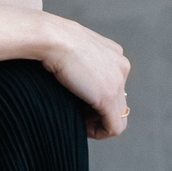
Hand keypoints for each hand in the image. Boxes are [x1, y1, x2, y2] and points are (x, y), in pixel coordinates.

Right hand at [39, 15, 130, 138]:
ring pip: (118, 115)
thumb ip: (82, 61)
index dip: (96, 98)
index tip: (78, 102)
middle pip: (117, 101)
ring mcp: (117, 82)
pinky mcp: (108, 97)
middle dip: (98, 111)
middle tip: (76, 112)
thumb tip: (77, 80)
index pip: (114, 85)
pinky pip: (114, 127)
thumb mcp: (73, 48)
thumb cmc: (51, 40)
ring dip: (99, 123)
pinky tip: (82, 127)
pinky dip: (99, 132)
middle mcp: (121, 66)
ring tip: (79, 121)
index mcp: (115, 53)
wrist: (50, 37)